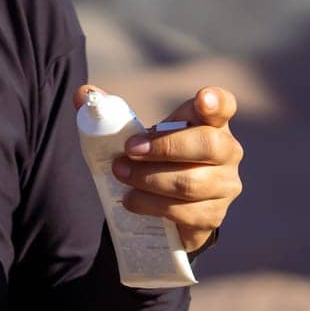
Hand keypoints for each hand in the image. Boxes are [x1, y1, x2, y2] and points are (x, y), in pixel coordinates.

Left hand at [73, 85, 244, 253]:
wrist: (168, 205)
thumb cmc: (156, 158)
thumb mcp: (139, 134)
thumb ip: (111, 113)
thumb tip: (82, 94)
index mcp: (211, 122)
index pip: (223, 105)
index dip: (216, 101)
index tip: (203, 99)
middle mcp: (227, 152)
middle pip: (207, 144)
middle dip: (163, 147)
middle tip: (129, 151)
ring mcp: (224, 186)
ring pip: (190, 183)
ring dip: (149, 179)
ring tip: (122, 176)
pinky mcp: (213, 216)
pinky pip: (184, 212)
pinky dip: (152, 205)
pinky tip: (131, 200)